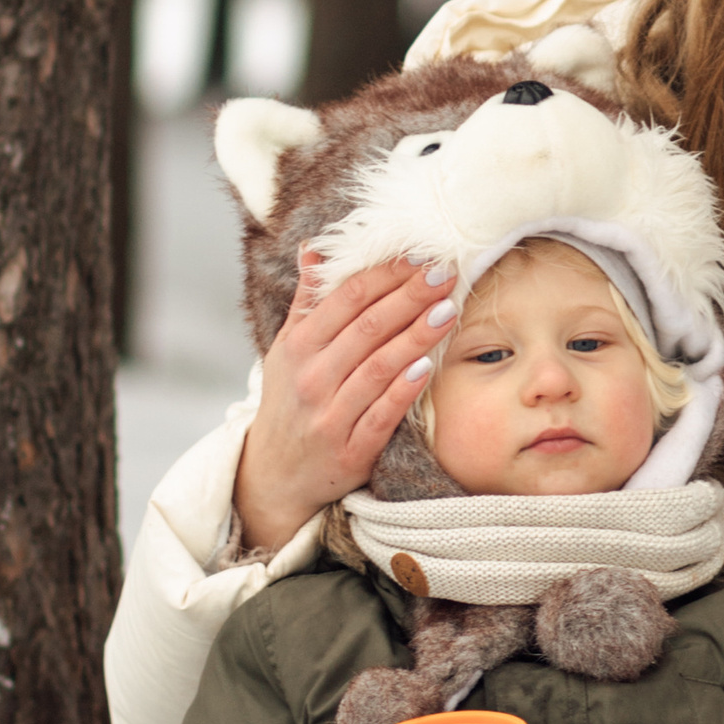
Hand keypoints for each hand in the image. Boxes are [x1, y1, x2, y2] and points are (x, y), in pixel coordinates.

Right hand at [232, 250, 457, 550]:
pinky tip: (428, 367)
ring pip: (379, 368)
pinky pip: (382, 415)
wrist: (275, 475)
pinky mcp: (350, 451)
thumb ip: (306, 302)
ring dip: (416, 337)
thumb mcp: (286, 350)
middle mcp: (311, 379)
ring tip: (448, 310)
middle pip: (368, 327)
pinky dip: (404, 390)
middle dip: (409, 297)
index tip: (419, 256)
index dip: (386, 274)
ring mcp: (330, 416)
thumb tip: (314, 249)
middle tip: (445, 273)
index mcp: (297, 347)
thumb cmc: (289, 401)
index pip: (346, 299)